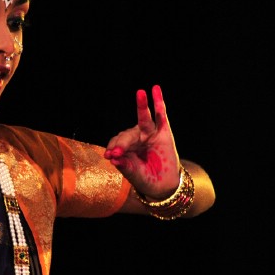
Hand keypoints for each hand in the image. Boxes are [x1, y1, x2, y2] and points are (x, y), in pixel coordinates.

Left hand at [103, 85, 181, 199]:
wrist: (164, 185)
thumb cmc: (146, 179)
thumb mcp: (135, 176)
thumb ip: (126, 167)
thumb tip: (114, 160)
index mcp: (125, 148)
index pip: (116, 143)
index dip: (113, 148)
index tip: (110, 156)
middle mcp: (135, 138)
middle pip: (127, 135)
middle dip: (122, 143)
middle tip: (117, 152)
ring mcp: (149, 134)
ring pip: (144, 119)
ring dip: (142, 105)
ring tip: (140, 93)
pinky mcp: (164, 132)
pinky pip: (161, 115)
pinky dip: (159, 102)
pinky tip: (156, 89)